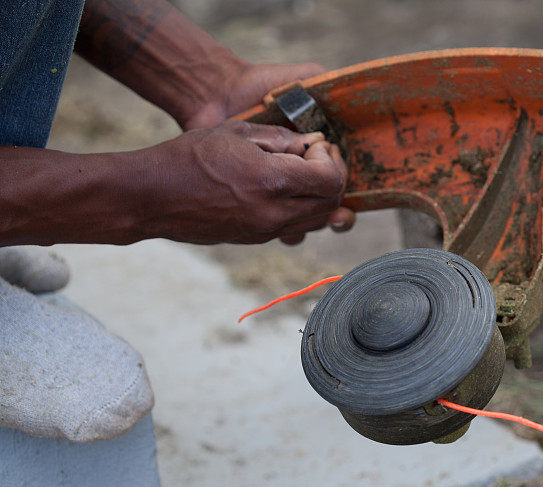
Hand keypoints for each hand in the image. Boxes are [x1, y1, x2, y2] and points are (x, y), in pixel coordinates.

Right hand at [182, 62, 355, 241]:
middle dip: (332, 175)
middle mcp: (274, 212)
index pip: (331, 179)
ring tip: (302, 173)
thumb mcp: (236, 132)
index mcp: (272, 181)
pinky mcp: (255, 239)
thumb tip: (309, 143)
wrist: (151, 198)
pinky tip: (282, 189)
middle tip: (316, 157)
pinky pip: (294, 228)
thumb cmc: (189, 157)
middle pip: (331, 202)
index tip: (315, 144)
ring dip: (319, 196)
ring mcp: (265, 230)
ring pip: (317, 220)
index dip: (330, 158)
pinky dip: (301, 209)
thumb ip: (280, 138)